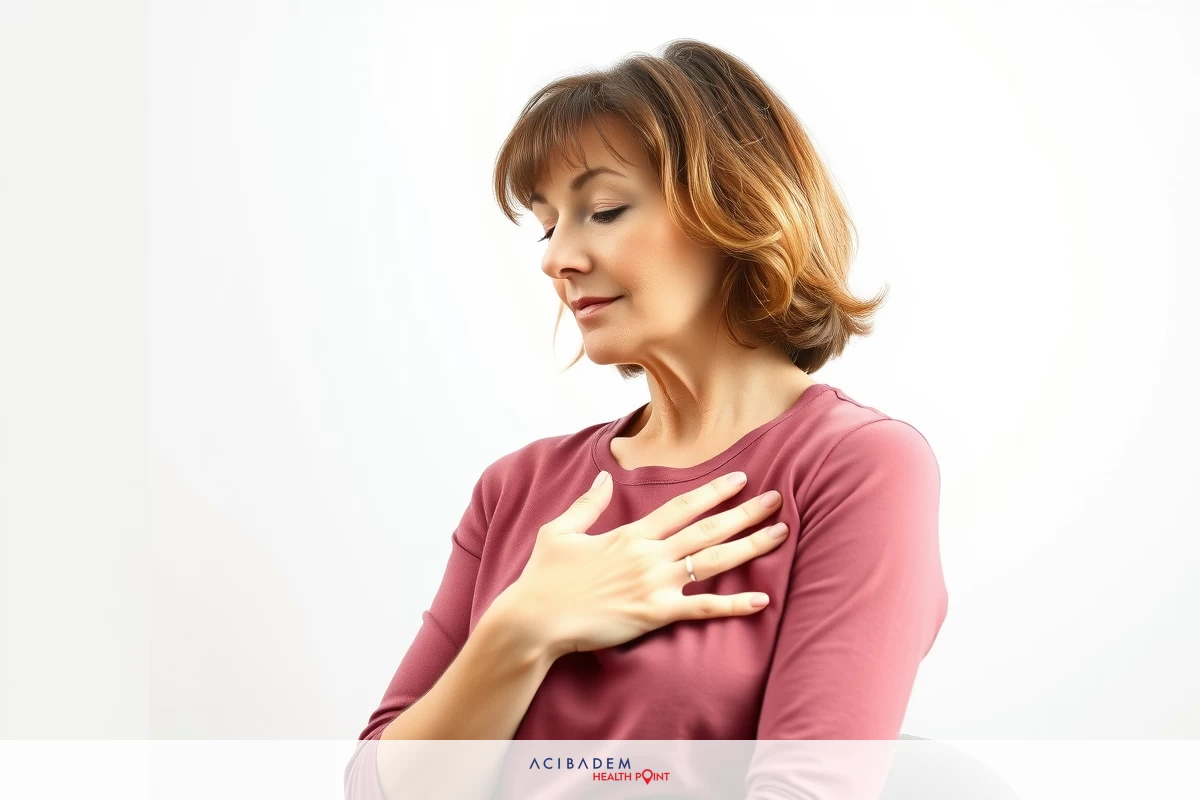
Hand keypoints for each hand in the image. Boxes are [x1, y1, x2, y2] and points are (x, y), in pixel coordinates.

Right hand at [497, 469, 788, 659]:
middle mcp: (649, 554)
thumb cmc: (543, 577)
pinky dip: (734, 604)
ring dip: (750, 546)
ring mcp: (654, 584)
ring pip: (714, 561)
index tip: (741, 478)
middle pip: (708, 528)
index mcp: (630, 533)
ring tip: (780, 534)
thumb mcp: (559, 530)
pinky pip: (703, 607)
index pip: (682, 506)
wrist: (535, 619)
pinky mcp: (655, 614)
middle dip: (746, 512)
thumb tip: (603, 478)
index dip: (714, 491)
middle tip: (778, 499)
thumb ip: (586, 503)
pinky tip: (762, 599)